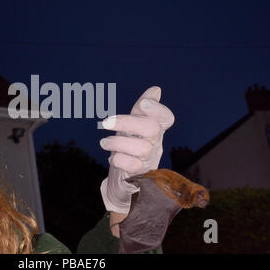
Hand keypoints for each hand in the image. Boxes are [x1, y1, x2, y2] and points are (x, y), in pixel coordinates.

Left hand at [99, 86, 174, 214]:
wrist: (125, 180)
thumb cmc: (130, 148)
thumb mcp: (134, 126)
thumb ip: (142, 109)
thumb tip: (156, 89)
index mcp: (154, 129)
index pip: (166, 118)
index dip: (158, 109)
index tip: (143, 104)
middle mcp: (155, 144)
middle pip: (152, 129)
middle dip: (127, 122)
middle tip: (105, 122)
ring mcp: (148, 160)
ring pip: (142, 148)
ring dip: (118, 143)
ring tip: (104, 142)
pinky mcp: (139, 175)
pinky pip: (134, 166)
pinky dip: (120, 160)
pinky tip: (112, 158)